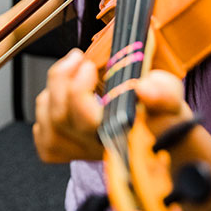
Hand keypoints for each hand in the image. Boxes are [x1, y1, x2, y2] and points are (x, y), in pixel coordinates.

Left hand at [34, 49, 193, 163]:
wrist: (158, 130)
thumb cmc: (160, 110)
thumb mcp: (169, 95)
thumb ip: (164, 92)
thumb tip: (145, 88)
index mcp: (120, 136)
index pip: (87, 122)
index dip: (79, 92)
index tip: (88, 66)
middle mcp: (97, 149)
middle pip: (61, 119)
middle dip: (62, 80)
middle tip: (77, 58)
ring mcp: (79, 152)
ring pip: (47, 122)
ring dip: (53, 90)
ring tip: (71, 70)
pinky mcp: (65, 152)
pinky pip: (41, 133)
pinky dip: (45, 109)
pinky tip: (61, 97)